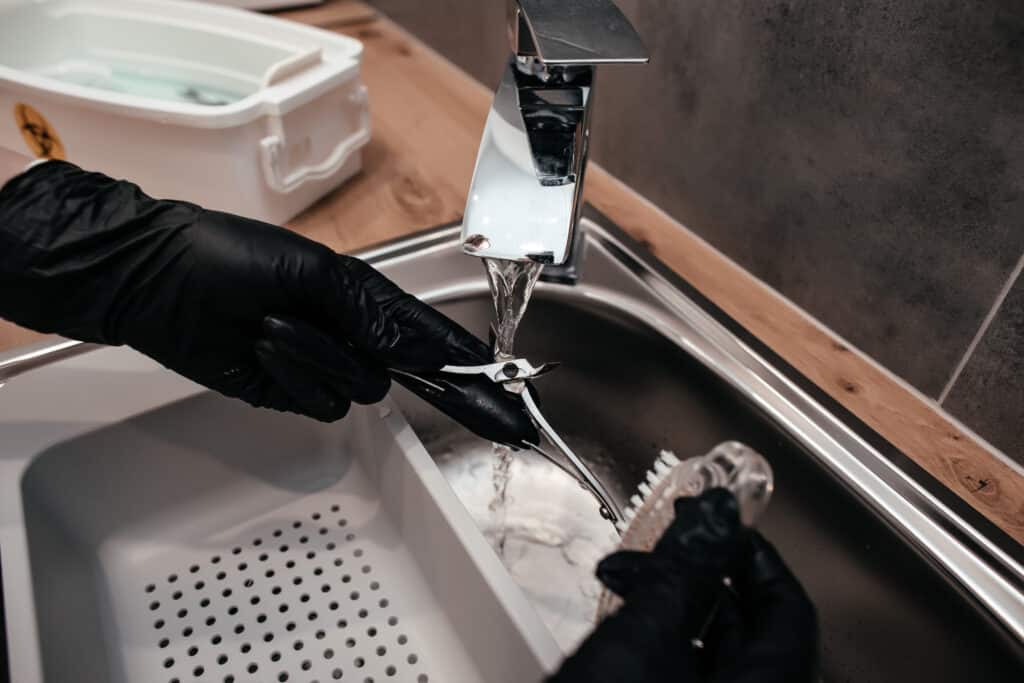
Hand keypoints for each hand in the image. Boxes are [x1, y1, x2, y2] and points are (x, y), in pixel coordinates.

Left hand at [0, 161, 536, 444]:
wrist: (154, 282)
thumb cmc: (227, 257)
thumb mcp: (311, 270)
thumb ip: (373, 310)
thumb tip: (422, 345)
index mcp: (360, 297)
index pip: (429, 336)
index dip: (468, 365)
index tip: (505, 388)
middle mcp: (347, 334)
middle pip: (409, 373)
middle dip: (448, 390)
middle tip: (501, 421)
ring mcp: (319, 367)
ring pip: (358, 388)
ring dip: (319, 357)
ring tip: (274, 325)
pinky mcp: (288, 394)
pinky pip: (317, 403)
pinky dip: (292, 375)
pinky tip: (261, 347)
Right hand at [549, 489, 817, 682]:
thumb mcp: (641, 644)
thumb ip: (681, 573)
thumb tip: (714, 519)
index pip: (791, 609)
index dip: (756, 558)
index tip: (722, 526)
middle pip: (753, 635)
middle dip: (702, 582)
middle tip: (666, 548)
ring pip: (720, 663)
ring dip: (677, 615)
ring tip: (629, 585)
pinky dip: (668, 653)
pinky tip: (627, 634)